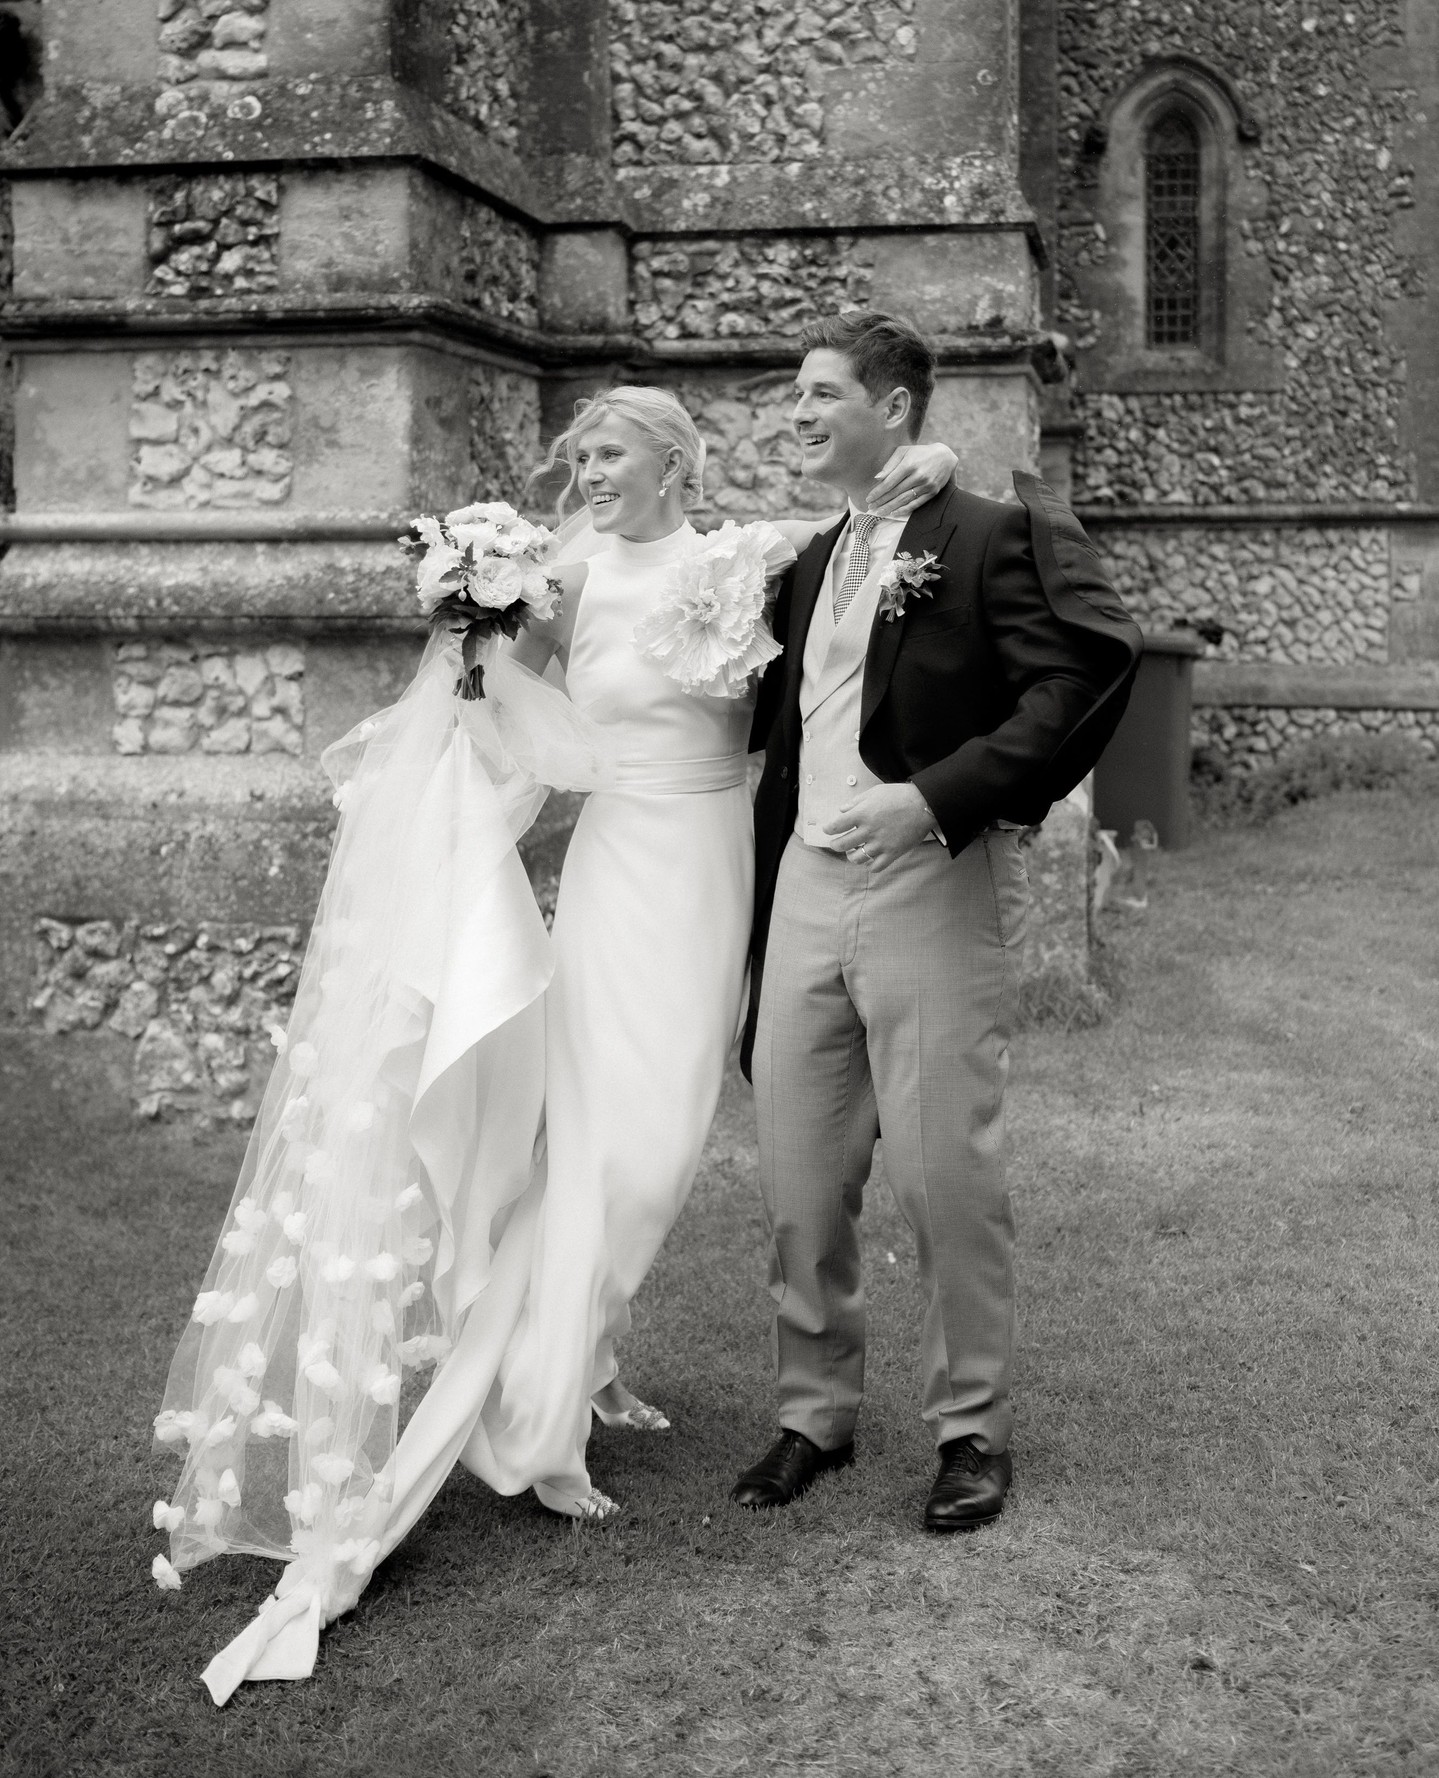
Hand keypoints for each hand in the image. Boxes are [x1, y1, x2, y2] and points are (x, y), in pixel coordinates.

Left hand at [823, 782, 937, 868]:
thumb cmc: (899, 796)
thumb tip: (842, 810)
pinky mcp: (893, 853)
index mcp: (862, 814)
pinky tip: (870, 861)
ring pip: (857, 858)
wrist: (924, 805)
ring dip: (852, 856)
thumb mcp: (875, 792)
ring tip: (852, 853)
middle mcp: (868, 830)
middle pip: (842, 844)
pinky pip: (876, 867)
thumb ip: (856, 802)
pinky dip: (871, 866)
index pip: (836, 825)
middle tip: (836, 844)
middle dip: (836, 845)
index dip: (828, 829)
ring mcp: (880, 844)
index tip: (827, 830)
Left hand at [868, 442, 957, 518]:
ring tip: (879, 512)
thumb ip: (890, 464)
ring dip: (890, 508)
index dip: (878, 492)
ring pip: (904, 499)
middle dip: (881, 501)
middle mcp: (918, 475)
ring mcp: (926, 485)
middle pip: (895, 492)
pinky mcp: (932, 492)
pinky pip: (916, 503)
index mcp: (909, 464)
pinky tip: (894, 513)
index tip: (869, 498)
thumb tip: (878, 478)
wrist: (945, 457)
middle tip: (871, 508)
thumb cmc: (920, 453)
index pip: (889, 481)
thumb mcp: (904, 451)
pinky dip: (904, 510)